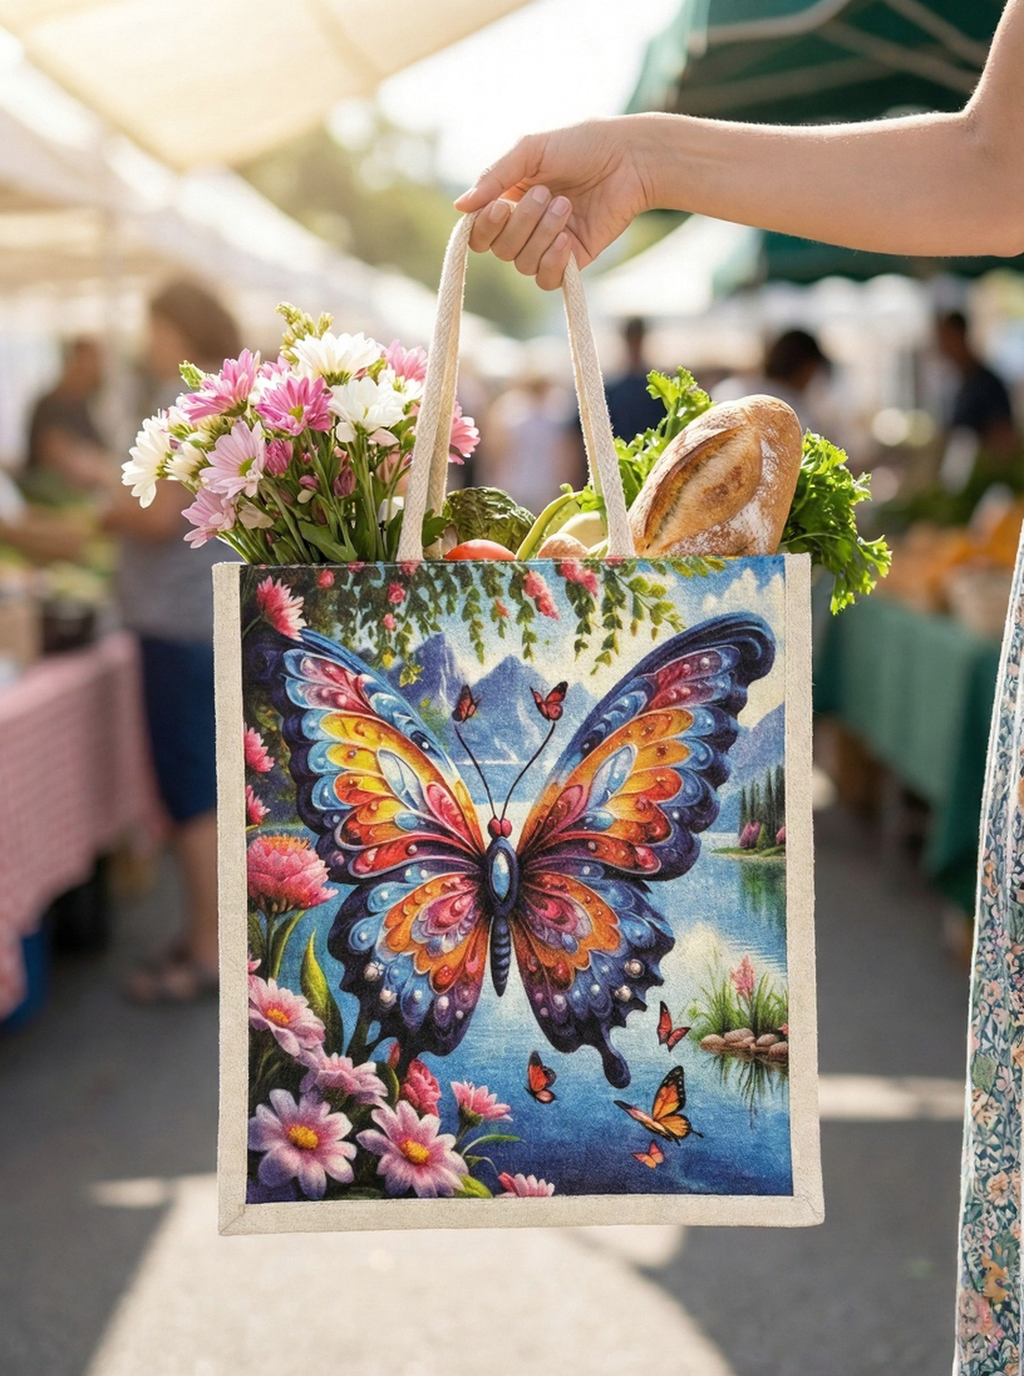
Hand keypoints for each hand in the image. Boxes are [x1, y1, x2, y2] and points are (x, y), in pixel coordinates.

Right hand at [454, 117, 653, 288]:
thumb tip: (459, 208)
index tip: (499, 206)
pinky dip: (552, 262)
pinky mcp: (572, 260)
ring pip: (522, 263)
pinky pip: (546, 279)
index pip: (479, 232)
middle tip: (547, 193)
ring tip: (566, 205)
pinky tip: (566, 240)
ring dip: (541, 234)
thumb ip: (494, 177)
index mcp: (509, 198)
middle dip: (521, 222)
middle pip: (500, 249)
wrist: (629, 159)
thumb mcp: (531, 150)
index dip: (484, 227)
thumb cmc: (582, 145)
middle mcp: (524, 226)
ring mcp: (548, 245)